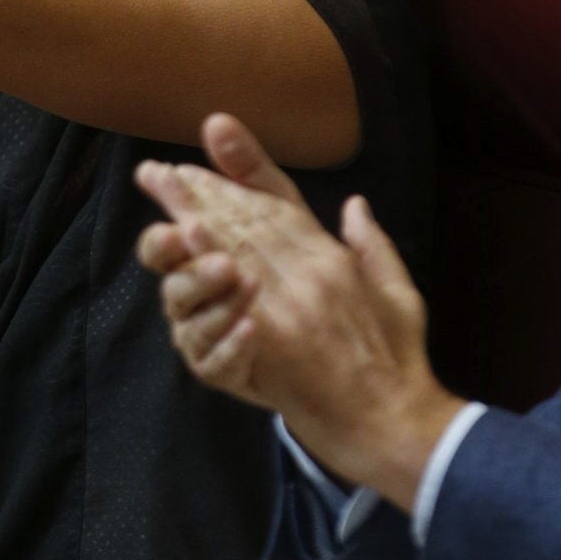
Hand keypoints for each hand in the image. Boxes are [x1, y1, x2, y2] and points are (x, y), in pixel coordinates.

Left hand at [137, 113, 460, 511]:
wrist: (399, 424)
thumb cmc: (401, 363)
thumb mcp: (399, 294)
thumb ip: (373, 246)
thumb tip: (356, 204)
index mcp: (334, 260)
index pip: (280, 202)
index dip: (242, 170)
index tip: (211, 135)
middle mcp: (312, 273)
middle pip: (246, 218)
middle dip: (201, 190)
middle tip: (159, 170)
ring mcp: (291, 307)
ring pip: (234, 246)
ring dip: (196, 215)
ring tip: (164, 190)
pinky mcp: (276, 343)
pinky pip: (230, 294)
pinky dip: (209, 267)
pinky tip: (185, 244)